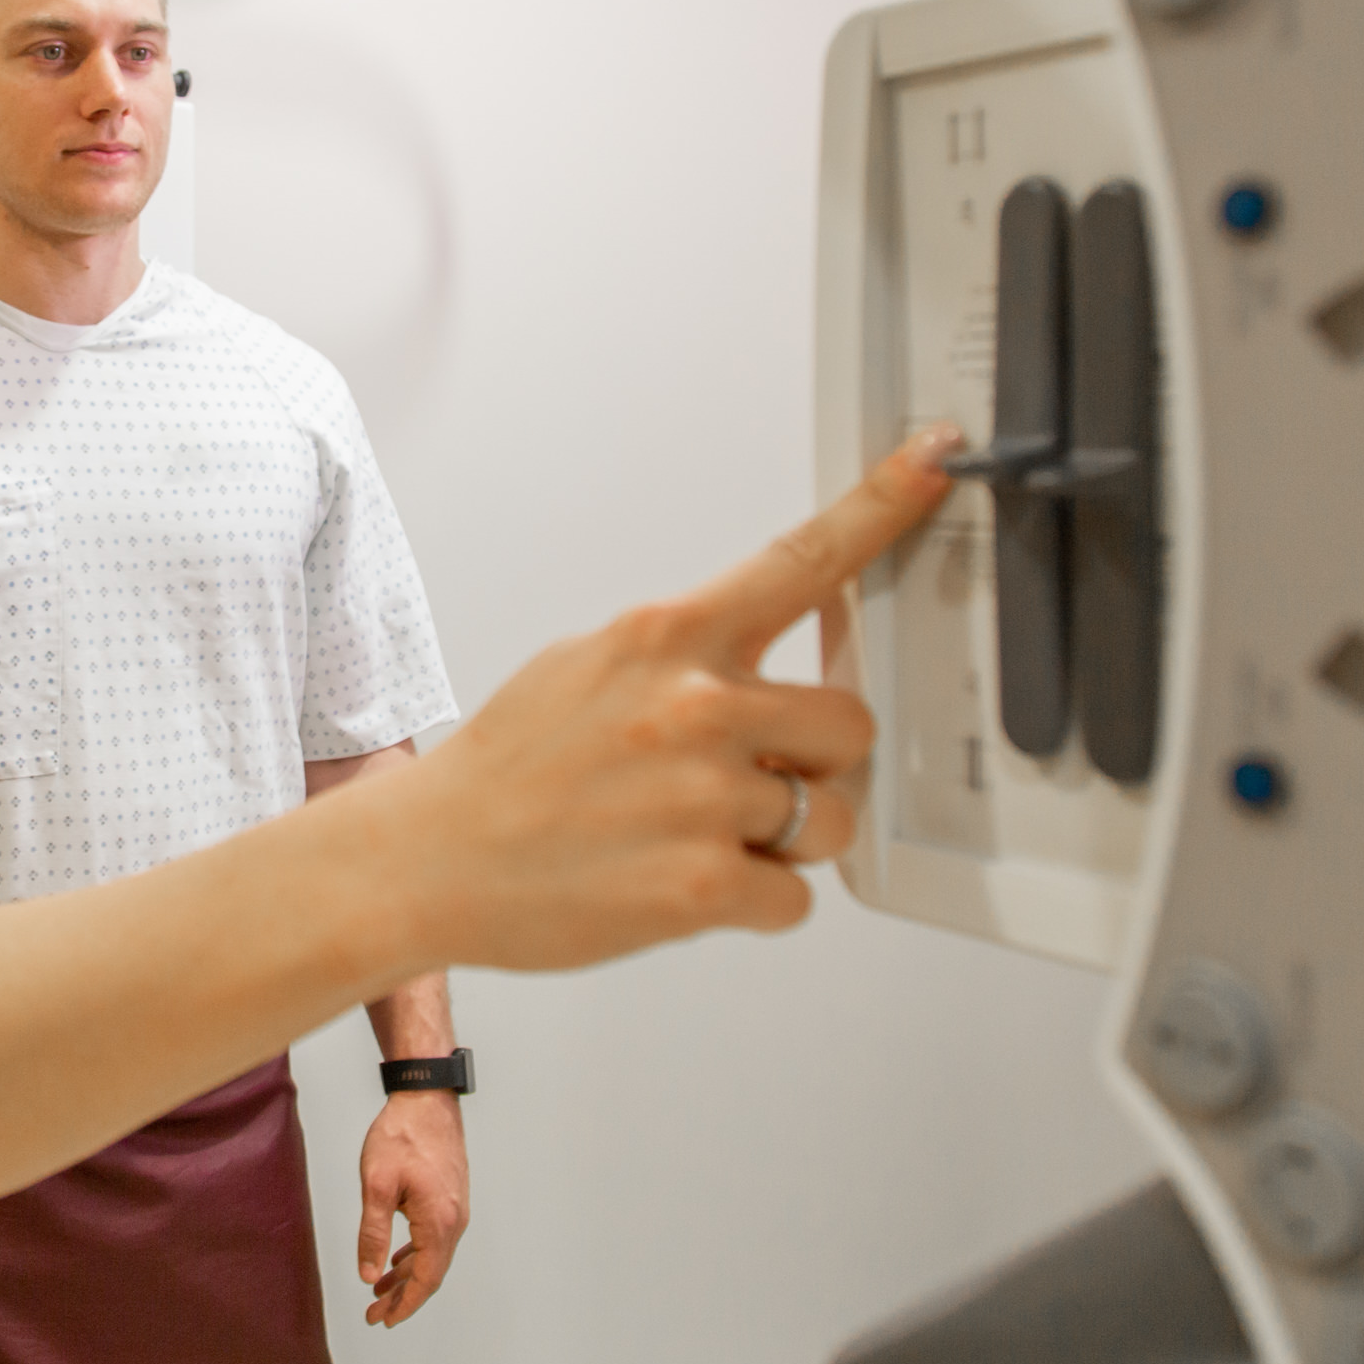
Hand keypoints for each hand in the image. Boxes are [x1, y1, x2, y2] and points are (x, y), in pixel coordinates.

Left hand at [355, 1090, 467, 1325]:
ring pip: (432, 1256)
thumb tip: (369, 1274)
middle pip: (431, 1273)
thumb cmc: (402, 1135)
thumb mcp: (376, 1185)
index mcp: (438, 1222)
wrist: (427, 1098)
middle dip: (403, 1297)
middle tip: (375, 1314)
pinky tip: (398, 1260)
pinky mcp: (450, 1197)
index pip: (426, 1279)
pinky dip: (416, 1255)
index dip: (405, 1305)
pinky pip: (434, 1238)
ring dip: (407, 1276)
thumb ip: (373, 1234)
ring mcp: (455, 1208)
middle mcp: (454, 1220)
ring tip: (380, 1292)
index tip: (385, 1320)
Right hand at [392, 425, 958, 973]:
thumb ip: (683, 657)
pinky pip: (794, 898)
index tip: (937, 459)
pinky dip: (751, 904)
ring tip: (693, 839)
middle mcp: (694, 705)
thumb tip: (754, 667)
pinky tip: (679, 885)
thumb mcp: (587, 666)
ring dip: (782, 840)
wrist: (426, 859)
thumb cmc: (506, 770)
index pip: (800, 560)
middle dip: (815, 760)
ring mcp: (704, 797)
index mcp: (666, 637)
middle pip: (850, 723)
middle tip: (742, 782)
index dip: (881, 508)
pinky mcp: (703, 886)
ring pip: (830, 818)